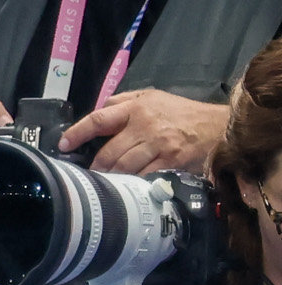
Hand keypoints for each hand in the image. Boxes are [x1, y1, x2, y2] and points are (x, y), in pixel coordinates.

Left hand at [61, 89, 227, 173]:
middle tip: (88, 174)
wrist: (219, 126)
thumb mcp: (152, 97)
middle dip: (95, 166)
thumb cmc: (182, 112)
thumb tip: (99, 110)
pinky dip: (132, 182)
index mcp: (136, 108)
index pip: (98, 120)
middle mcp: (145, 126)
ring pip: (124, 167)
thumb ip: (124, 102)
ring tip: (105, 182)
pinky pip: (144, 177)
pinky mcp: (171, 162)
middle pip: (109, 151)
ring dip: (111, 177)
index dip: (77, 133)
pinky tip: (127, 187)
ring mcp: (159, 145)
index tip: (63, 145)